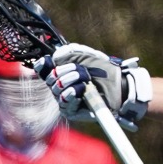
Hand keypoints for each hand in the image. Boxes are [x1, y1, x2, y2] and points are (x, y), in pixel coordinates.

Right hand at [33, 43, 151, 128]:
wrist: (119, 84)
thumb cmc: (105, 70)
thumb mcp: (87, 55)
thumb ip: (70, 52)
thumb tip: (54, 57)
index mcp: (62, 72)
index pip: (43, 69)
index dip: (43, 66)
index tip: (49, 62)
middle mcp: (61, 86)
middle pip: (50, 79)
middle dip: (65, 71)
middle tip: (82, 71)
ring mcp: (66, 99)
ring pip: (56, 90)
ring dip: (70, 81)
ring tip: (86, 80)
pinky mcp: (72, 111)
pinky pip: (64, 102)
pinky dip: (71, 94)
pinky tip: (80, 90)